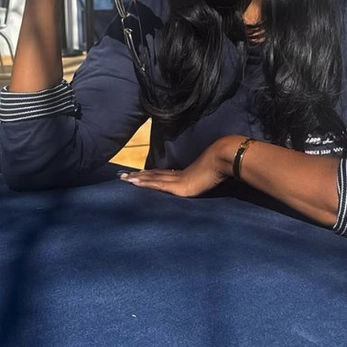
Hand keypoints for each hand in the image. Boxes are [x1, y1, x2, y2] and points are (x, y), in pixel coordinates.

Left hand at [122, 136, 240, 196]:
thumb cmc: (222, 167)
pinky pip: (156, 185)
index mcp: (186, 174)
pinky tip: (133, 182)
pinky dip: (144, 183)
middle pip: (154, 175)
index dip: (151, 174)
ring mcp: (176, 181)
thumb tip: (213, 176)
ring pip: (151, 179)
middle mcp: (178, 176)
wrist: (223, 159)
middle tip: (123, 175)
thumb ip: (210, 177)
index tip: (140, 173)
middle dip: (138, 176)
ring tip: (123, 179)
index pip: (164, 174)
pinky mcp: (177, 187)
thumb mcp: (214, 175)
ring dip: (136, 179)